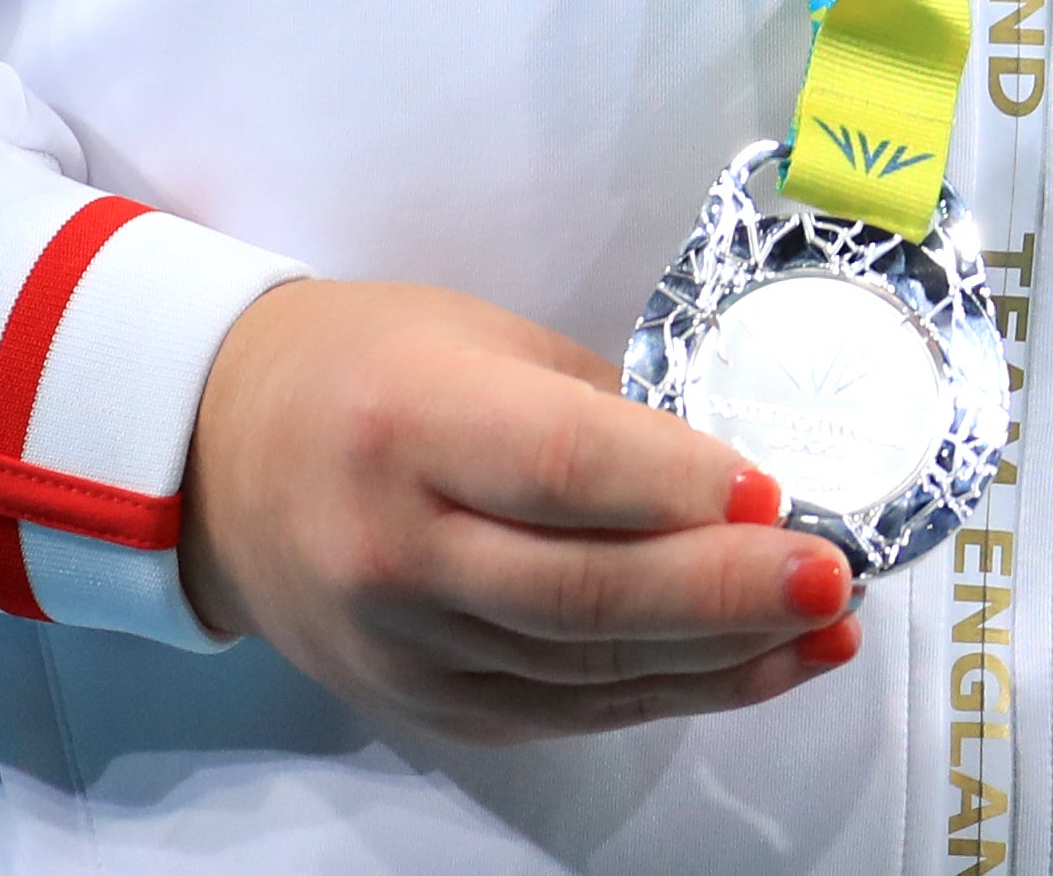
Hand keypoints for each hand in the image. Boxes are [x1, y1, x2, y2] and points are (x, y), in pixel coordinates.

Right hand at [177, 278, 865, 744]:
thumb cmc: (371, 368)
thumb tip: (740, 472)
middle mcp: (395, 550)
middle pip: (584, 591)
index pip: (562, 469)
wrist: (219, 454)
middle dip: (727, 591)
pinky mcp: (421, 706)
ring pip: (588, 670)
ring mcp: (403, 646)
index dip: (677, 488)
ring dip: (726, 656)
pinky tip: (758, 667)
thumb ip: (602, 409)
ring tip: (828, 627)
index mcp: (409, 425)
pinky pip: (566, 711)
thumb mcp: (483, 342)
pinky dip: (672, 694)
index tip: (777, 491)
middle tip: (833, 575)